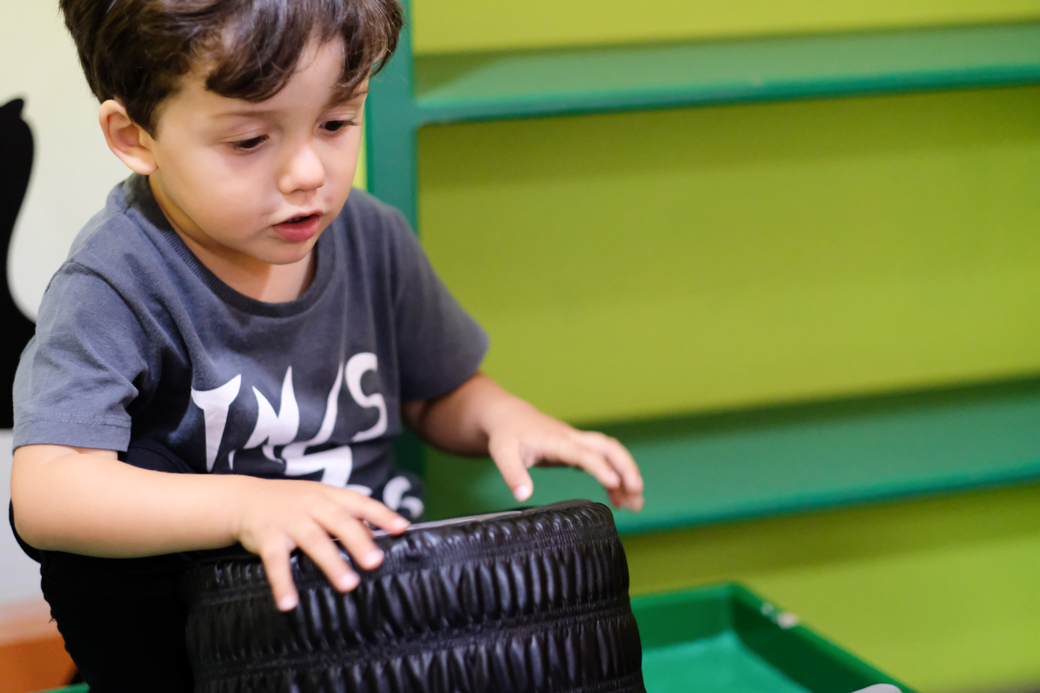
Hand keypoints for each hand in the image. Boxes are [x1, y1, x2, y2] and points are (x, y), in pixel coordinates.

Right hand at [232, 478, 409, 610]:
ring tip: (348, 585)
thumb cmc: (292, 503)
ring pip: (314, 540)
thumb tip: (377, 535)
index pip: (361, 503)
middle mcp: (312, 505)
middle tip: (375, 562)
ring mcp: (289, 520)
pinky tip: (289, 603)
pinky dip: (282, 583)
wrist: (245, 498)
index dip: (382, 514)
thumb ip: (348, 517)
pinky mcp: (267, 537)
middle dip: (359, 541)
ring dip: (331, 563)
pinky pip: (276, 562)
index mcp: (330, 496)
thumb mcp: (322, 502)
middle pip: (339, 521)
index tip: (402, 528)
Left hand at [484, 399, 643, 511]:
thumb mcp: (502, 454)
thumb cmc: (507, 435)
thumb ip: (513, 474)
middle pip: (608, 447)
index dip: (600, 466)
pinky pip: (604, 462)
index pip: (583, 452)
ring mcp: (578, 443)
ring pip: (611, 454)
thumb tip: (523, 495)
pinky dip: (615, 480)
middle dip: (626, 467)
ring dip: (626, 475)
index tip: (614, 483)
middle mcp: (572, 439)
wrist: (510, 418)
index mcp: (556, 440)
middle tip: (637, 493)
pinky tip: (619, 500)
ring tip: (636, 504)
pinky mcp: (578, 450)